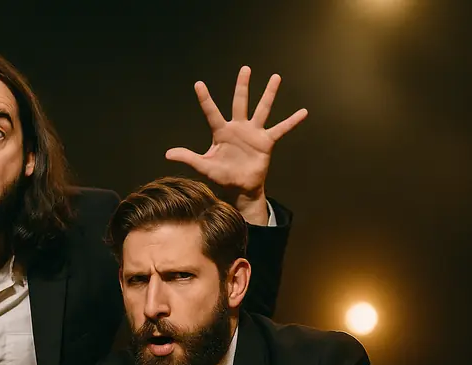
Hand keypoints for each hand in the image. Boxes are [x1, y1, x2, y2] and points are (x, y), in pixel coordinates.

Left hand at [166, 66, 307, 224]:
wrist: (240, 187)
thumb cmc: (221, 175)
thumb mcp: (204, 166)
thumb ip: (188, 157)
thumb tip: (168, 153)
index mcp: (221, 132)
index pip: (211, 112)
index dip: (205, 99)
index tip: (198, 83)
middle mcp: (238, 128)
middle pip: (240, 102)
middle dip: (242, 86)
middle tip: (245, 68)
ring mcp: (253, 133)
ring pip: (262, 109)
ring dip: (269, 94)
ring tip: (276, 77)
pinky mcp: (266, 142)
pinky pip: (281, 129)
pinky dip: (291, 121)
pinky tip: (303, 112)